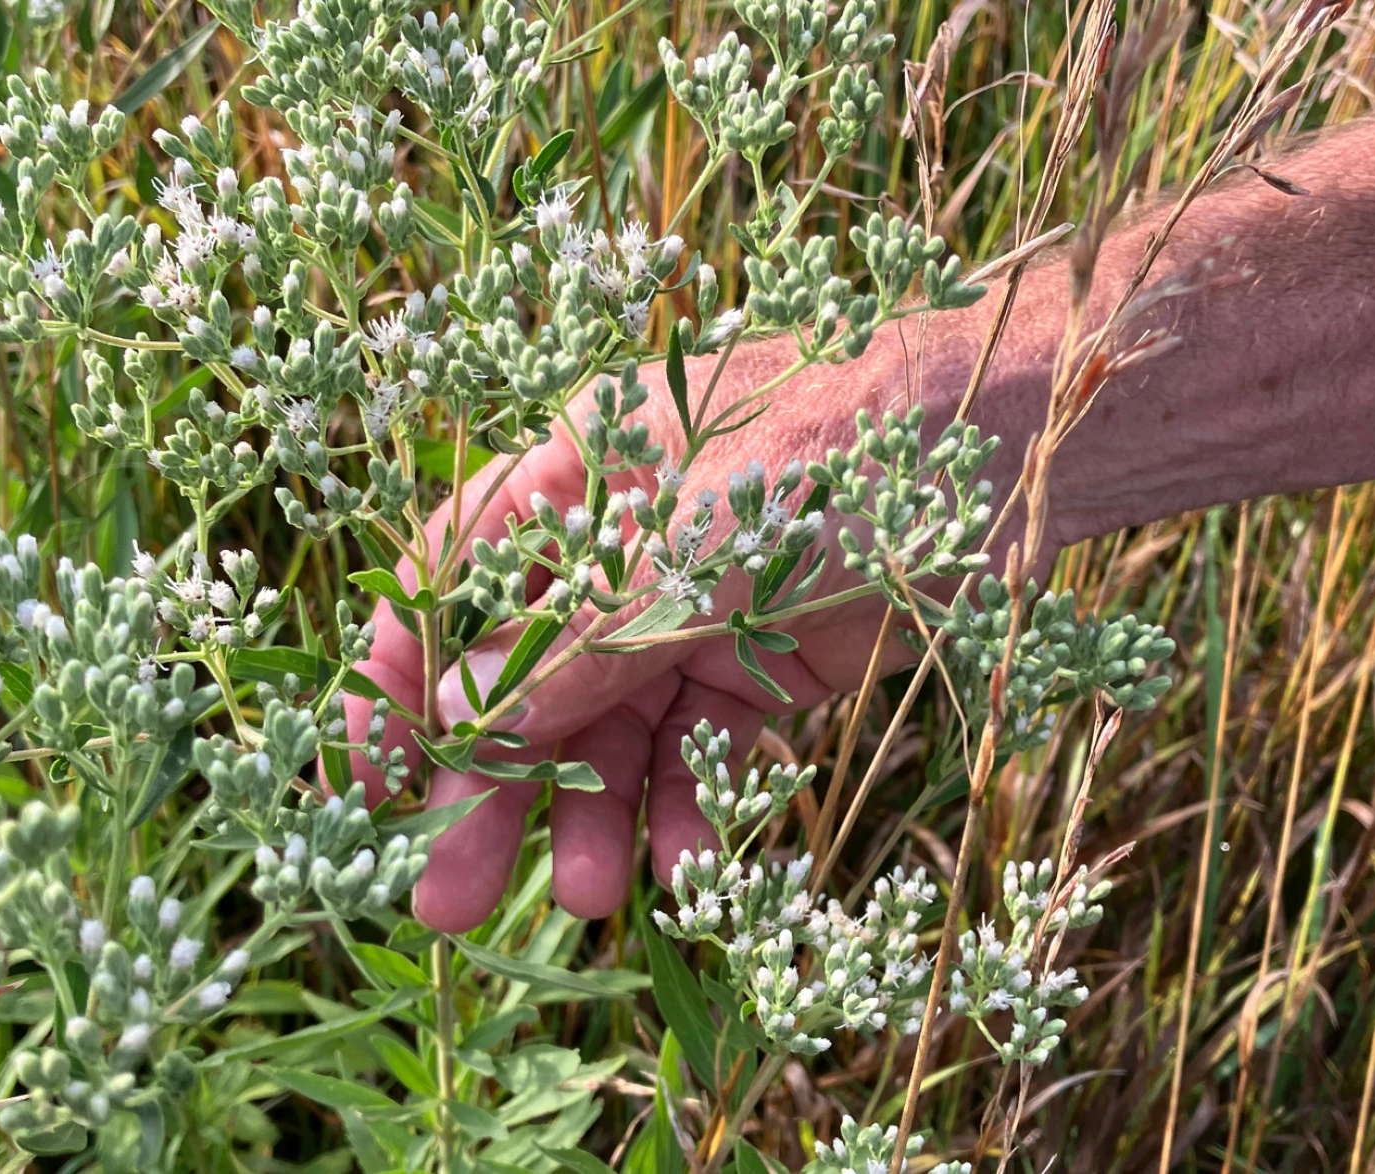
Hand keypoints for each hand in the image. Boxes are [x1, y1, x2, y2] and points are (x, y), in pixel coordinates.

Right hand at [343, 341, 928, 931]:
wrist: (1005, 452)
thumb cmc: (830, 455)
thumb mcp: (685, 553)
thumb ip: (572, 644)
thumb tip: (454, 721)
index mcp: (571, 482)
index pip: (448, 583)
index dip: (401, 682)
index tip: (368, 784)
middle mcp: (617, 552)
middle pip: (523, 679)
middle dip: (489, 785)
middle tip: (442, 897)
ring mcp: (690, 612)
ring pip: (613, 733)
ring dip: (594, 816)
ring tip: (589, 899)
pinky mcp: (766, 667)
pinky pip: (704, 753)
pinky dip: (691, 811)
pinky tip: (688, 870)